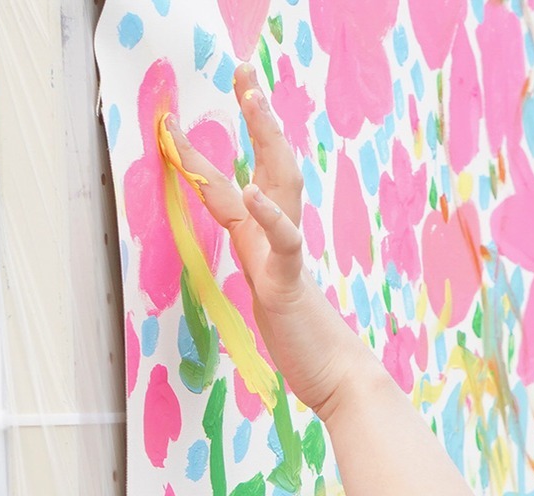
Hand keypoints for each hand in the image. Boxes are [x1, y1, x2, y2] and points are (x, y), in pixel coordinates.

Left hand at [167, 65, 357, 415]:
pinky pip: (282, 243)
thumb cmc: (309, 350)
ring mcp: (285, 260)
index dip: (213, 153)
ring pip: (279, 187)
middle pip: (271, 167)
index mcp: (271, 245)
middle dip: (258, 119)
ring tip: (254, 100)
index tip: (191, 123)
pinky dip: (268, 215)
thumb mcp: (273, 302)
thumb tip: (251, 259)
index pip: (240, 187)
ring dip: (266, 141)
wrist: (342, 383)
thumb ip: (264, 271)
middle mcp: (280, 242)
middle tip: (245, 73)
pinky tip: (250, 189)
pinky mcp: (288, 286)